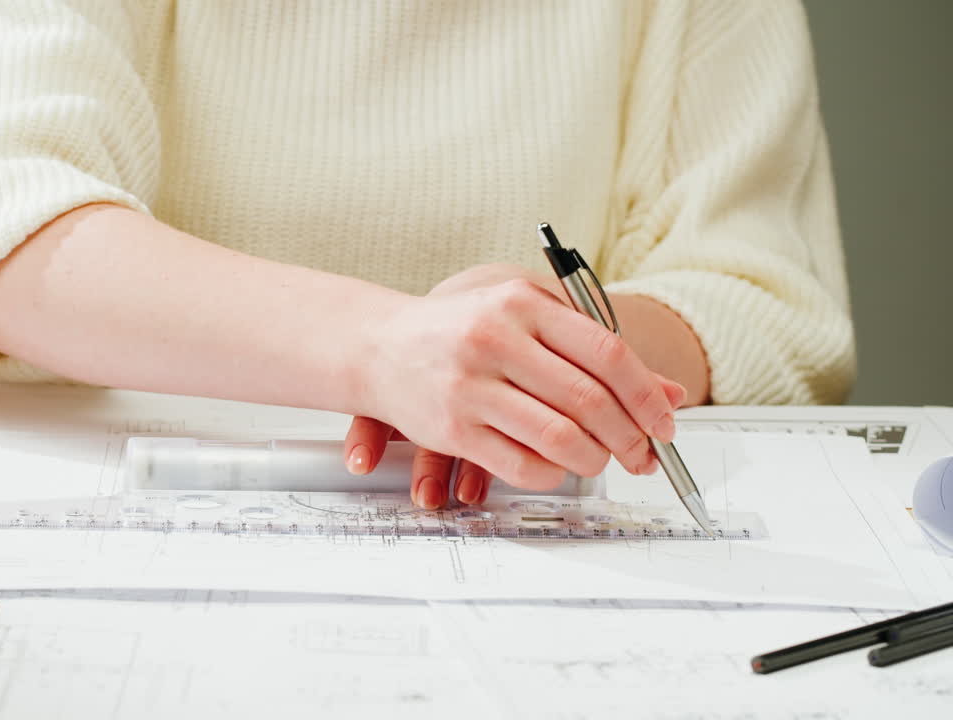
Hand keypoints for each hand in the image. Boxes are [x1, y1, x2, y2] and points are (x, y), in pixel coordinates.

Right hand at [342, 264, 687, 508]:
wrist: (377, 346)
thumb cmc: (459, 330)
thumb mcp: (524, 316)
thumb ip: (589, 347)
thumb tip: (669, 392)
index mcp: (520, 303)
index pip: (607, 352)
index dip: (647, 395)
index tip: (665, 421)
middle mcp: (495, 340)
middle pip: (589, 399)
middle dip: (630, 437)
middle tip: (643, 453)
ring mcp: (471, 386)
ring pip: (561, 438)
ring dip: (595, 460)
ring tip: (601, 462)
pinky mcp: (452, 429)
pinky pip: (522, 464)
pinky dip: (553, 474)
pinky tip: (558, 468)